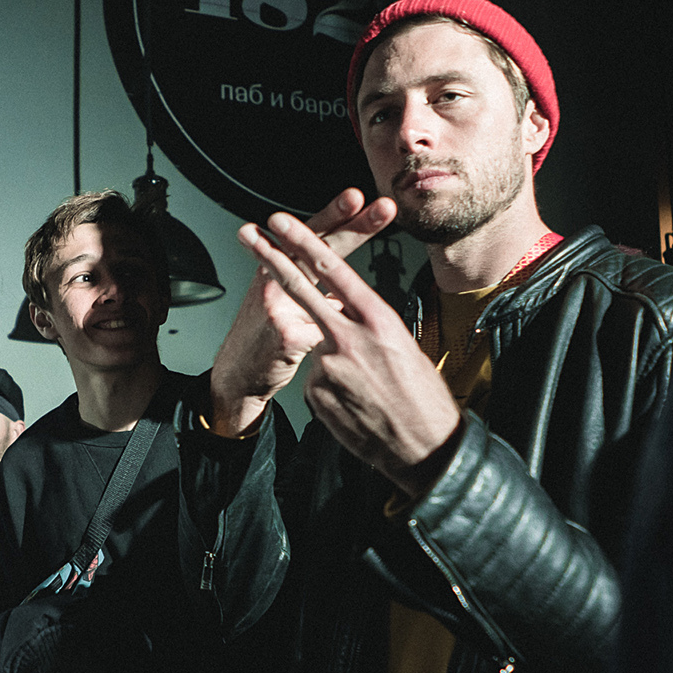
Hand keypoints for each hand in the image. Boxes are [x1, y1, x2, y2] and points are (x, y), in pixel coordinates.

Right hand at [209, 190, 394, 436]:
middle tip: (382, 207)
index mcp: (279, 269)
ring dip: (357, 266)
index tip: (360, 198)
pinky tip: (342, 343)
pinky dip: (336, 335)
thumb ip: (311, 287)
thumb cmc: (264, 337)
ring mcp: (278, 305)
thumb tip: (344, 283)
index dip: (336, 216)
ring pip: (323, 282)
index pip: (313, 238)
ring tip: (377, 248)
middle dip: (354, 226)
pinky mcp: (286, 335)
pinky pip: (323, 329)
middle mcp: (274, 280)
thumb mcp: (283, 304)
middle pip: (318, 248)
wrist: (235, 376)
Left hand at [242, 211, 462, 498]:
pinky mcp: (315, 394)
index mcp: (377, 319)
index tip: (280, 222)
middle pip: (300, 289)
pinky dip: (332, 388)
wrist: (425, 450)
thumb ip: (367, 326)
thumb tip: (345, 316)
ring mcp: (328, 366)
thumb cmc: (423, 397)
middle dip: (271, 258)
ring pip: (316, 347)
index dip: (303, 244)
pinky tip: (356, 405)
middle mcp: (348, 337)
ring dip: (336, 363)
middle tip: (247, 233)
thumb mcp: (402, 346)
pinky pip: (317, 380)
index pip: (333, 271)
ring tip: (368, 390)